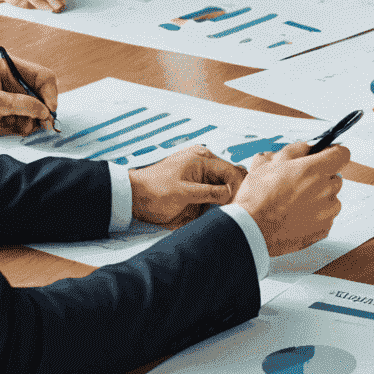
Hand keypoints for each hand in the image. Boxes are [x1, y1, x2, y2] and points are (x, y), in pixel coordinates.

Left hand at [0, 55, 58, 135]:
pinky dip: (26, 125)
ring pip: (35, 108)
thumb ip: (22, 105)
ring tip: (26, 129)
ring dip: (34, 120)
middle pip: (41, 93)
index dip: (50, 93)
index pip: (42, 76)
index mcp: (10, 68)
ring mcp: (11, 96)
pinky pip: (25, 117)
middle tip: (45, 126)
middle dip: (44, 109)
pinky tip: (20, 130)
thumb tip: (46, 111)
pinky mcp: (7, 110)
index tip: (50, 111)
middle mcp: (14, 80)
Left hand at [129, 146, 246, 225]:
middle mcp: (205, 166)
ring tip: (231, 214)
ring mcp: (202, 177)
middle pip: (232, 178)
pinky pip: (216, 195)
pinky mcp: (199, 189)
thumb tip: (231, 194)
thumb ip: (209, 193)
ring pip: (226, 187)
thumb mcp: (183, 193)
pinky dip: (220, 205)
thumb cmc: (153, 190)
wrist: (134, 199)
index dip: (238, 188)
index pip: (231, 171)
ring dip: (229, 201)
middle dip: (237, 193)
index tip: (239, 204)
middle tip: (236, 210)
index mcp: (202, 159)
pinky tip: (221, 213)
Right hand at [233, 141, 346, 256]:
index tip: (326, 156)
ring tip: (295, 203)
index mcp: (313, 170)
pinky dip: (316, 216)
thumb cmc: (256, 198)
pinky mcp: (323, 230)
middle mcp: (325, 191)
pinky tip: (296, 216)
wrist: (250, 231)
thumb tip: (308, 148)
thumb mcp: (268, 163)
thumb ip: (294, 150)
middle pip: (335, 177)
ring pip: (332, 199)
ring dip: (320, 198)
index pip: (342, 154)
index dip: (333, 153)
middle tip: (299, 183)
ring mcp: (326, 213)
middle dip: (321, 177)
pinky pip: (327, 218)